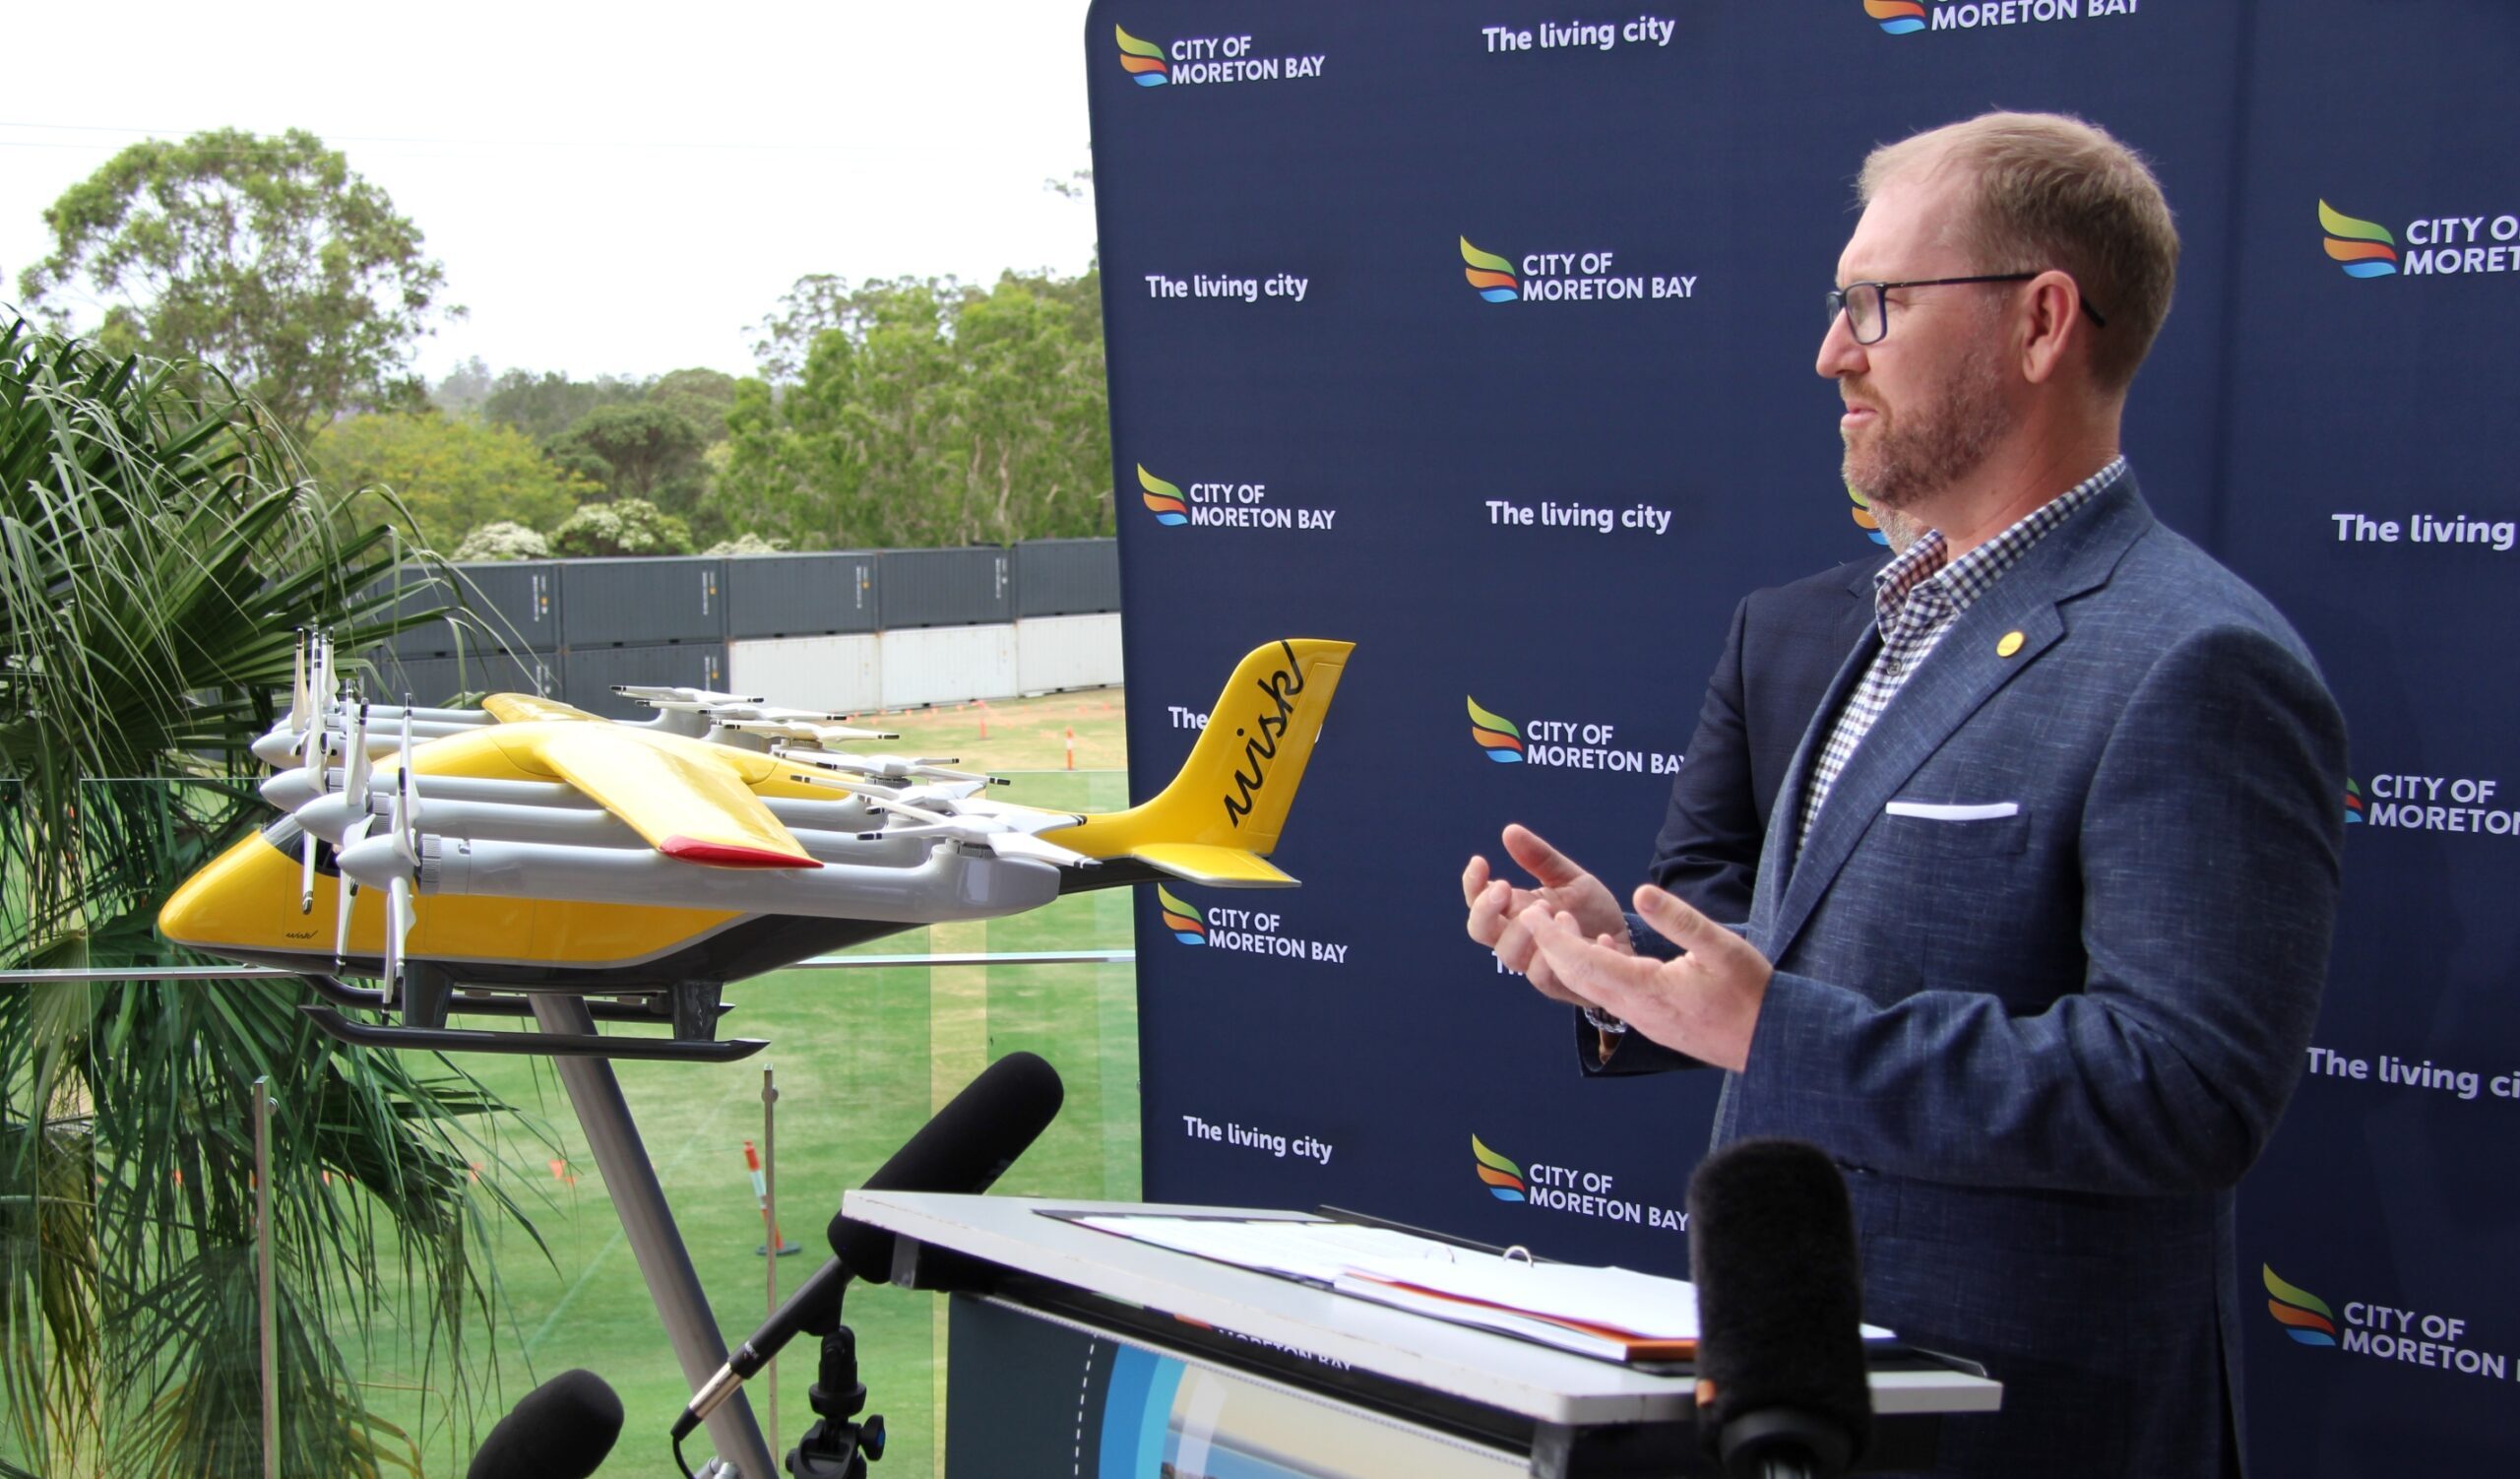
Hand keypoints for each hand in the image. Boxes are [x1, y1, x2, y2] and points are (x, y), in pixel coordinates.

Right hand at [1462, 824, 1630, 1003]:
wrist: (1626, 941)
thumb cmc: (1592, 911)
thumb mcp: (1569, 878)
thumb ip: (1540, 858)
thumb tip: (1509, 831)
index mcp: (1514, 910)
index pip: (1478, 901)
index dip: (1472, 883)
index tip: (1481, 861)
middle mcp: (1517, 938)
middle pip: (1480, 930)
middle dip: (1486, 909)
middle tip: (1505, 887)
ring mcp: (1534, 962)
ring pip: (1509, 954)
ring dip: (1523, 930)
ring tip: (1548, 908)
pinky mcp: (1556, 983)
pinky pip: (1542, 975)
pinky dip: (1554, 952)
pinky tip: (1574, 930)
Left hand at [1524, 882, 1773, 1071]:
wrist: (1771, 1044)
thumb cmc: (1752, 994)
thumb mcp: (1722, 947)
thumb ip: (1680, 920)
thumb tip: (1643, 892)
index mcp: (1646, 990)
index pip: (1581, 962)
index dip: (1551, 937)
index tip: (1531, 909)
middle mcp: (1635, 1010)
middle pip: (1575, 977)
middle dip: (1550, 944)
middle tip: (1535, 909)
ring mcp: (1642, 1020)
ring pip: (1590, 988)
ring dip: (1570, 957)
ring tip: (1562, 922)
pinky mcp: (1651, 1022)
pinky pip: (1611, 994)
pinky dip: (1596, 968)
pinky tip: (1608, 945)